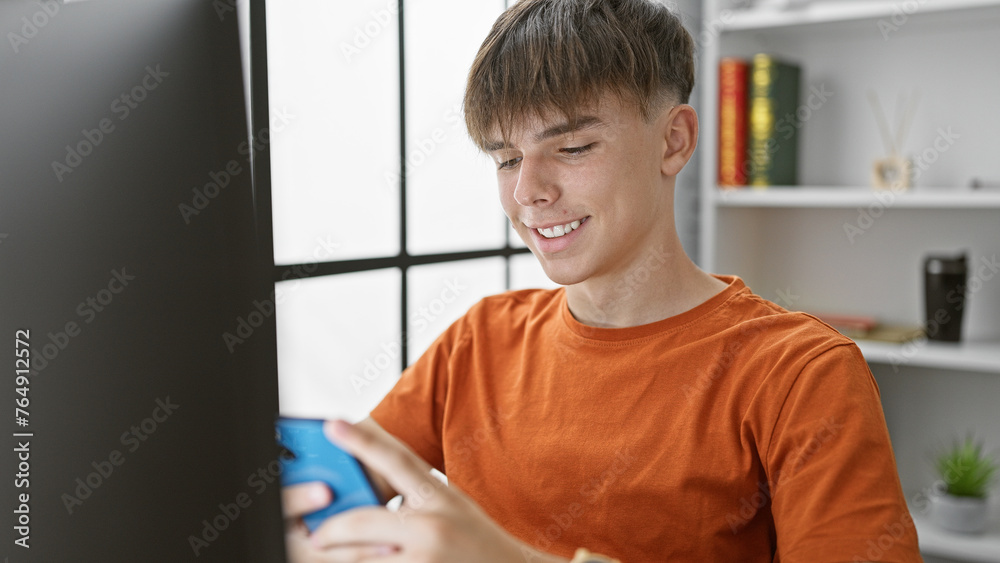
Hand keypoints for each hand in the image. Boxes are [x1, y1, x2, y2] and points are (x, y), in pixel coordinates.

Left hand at [282, 419, 568, 562]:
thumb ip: (416, 499)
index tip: (332, 424)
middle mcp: (432, 527)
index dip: (361, 441)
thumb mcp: (452, 507)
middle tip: (315, 535)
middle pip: (361, 522)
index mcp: (440, 497)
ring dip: (341, 558)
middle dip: (330, 531)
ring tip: (327, 555)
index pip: (396, 460)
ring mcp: (425, 561)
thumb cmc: (478, 543)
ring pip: (360, 559)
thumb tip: (366, 501)